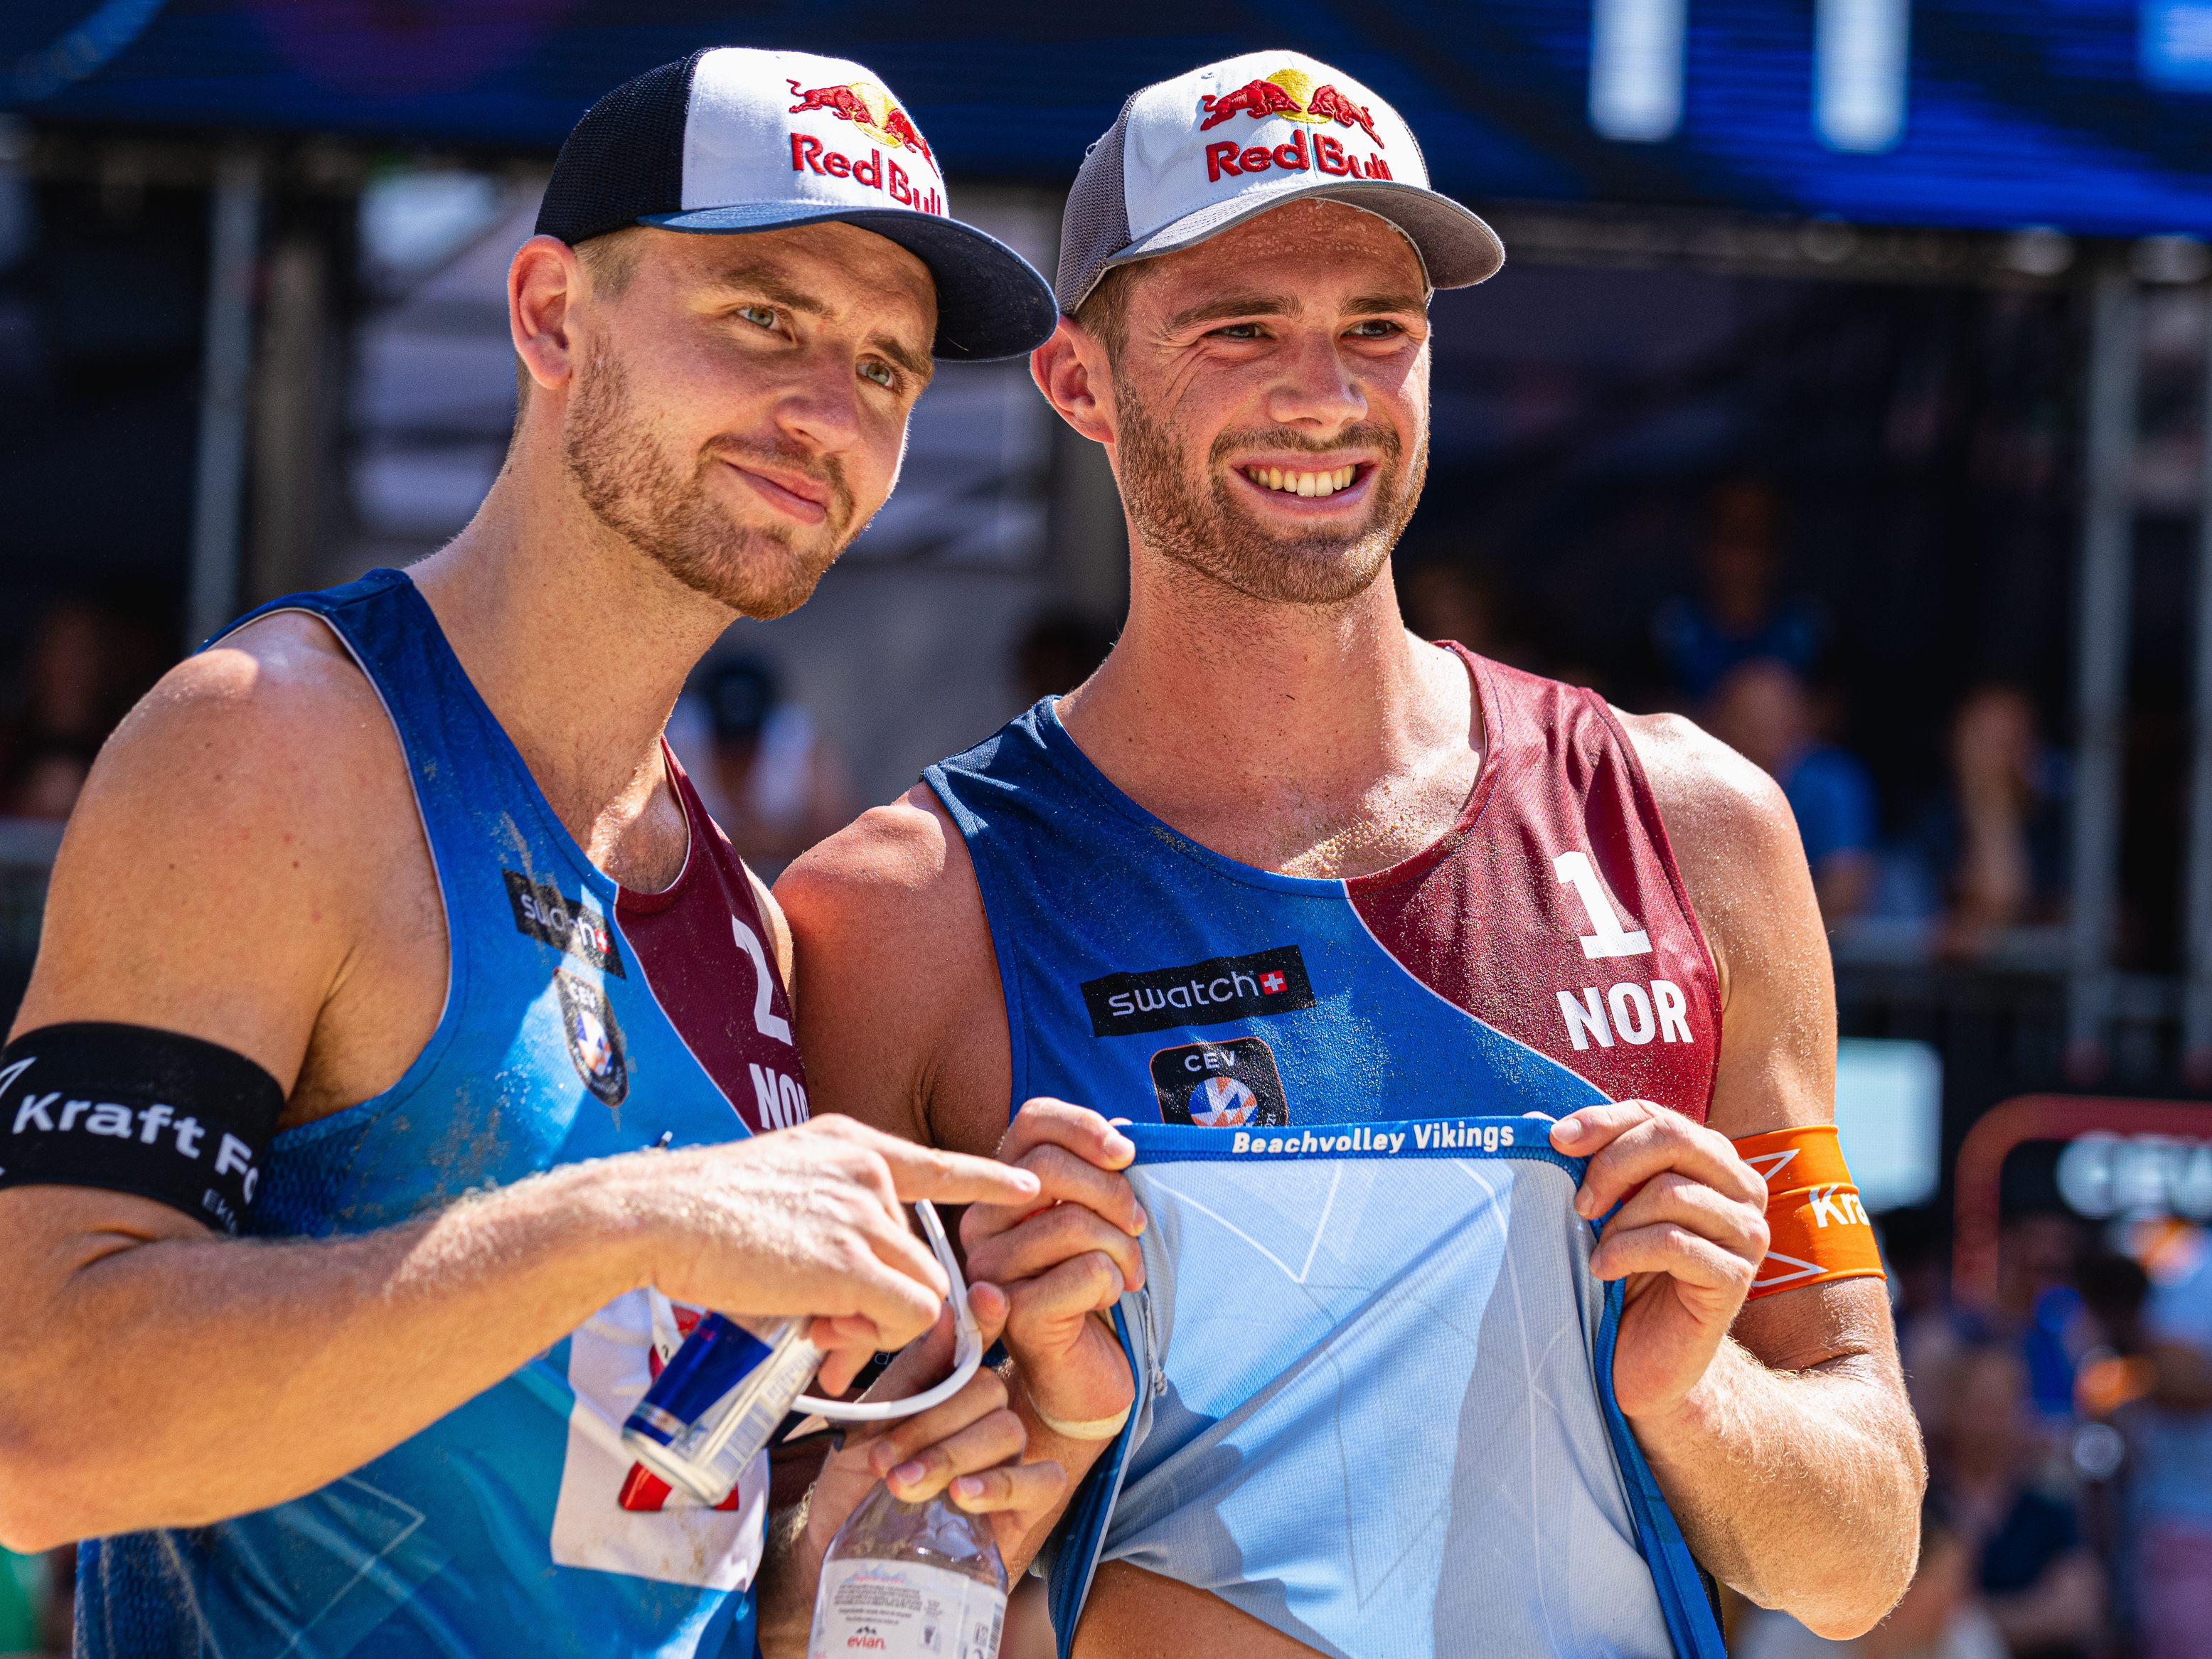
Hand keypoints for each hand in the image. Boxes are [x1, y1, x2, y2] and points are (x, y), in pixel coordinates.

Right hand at [618, 1115, 1039, 1390]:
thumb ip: (825, 1225)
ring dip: (877, 1326)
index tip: (1027, 1188)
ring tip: (814, 1327)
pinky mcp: (852, 1261)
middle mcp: (868, 1170)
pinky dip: (878, 1338)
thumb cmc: (698, 1215)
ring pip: (922, 1290)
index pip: (936, 1163)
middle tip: (825, 1327)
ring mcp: (864, 1214)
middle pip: (923, 1256)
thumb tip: (845, 1300)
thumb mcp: (778, 1193)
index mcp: (849, 1146)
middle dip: (885, 1304)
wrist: (658, 1214)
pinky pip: (910, 1314)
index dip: (985, 1181)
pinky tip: (825, 1334)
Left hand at [800, 1285, 1067, 1571]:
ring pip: (1008, 1432)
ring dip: (953, 1455)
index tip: (980, 1303)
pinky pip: (1041, 1481)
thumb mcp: (870, 1421)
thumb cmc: (853, 1485)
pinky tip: (964, 1495)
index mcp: (953, 1391)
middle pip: (989, 1393)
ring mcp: (1009, 1462)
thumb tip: (946, 1310)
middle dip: (934, 1423)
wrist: (838, 1554)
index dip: (986, 1322)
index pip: (979, 1348)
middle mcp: (987, 1420)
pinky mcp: (1023, 1509)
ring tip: (903, 1485)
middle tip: (886, 1459)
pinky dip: (1003, 1485)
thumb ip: (913, 1372)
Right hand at [961, 1099, 1144, 1432]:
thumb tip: (1122, 1131)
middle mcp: (980, 1224)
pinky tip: (1107, 1298)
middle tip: (1138, 1226)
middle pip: (1049, 1168)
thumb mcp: (1101, 1219)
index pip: (1032, 1121)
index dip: (1085, 1126)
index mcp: (1002, 1190)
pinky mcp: (1012, 1313)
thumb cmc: (1093, 1288)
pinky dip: (1113, 1280)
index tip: (1127, 1154)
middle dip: (1113, 1193)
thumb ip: (1102, 1172)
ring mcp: (989, 1269)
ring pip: (1071, 1222)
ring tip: (1128, 1271)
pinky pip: (1085, 1270)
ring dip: (1122, 1246)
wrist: (1085, 1374)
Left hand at [1550, 1101, 1768, 1420]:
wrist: (1640, 1356)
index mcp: (1712, 1161)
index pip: (1657, 1116)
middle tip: (1579, 1203)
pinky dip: (1626, 1252)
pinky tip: (1605, 1271)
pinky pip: (1673, 1243)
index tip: (1555, 1139)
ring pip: (1672, 1192)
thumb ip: (1584, 1163)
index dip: (1603, 1121)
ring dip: (1619, 1221)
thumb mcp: (1602, 1209)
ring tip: (1600, 1250)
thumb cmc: (1621, 1274)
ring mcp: (1746, 1234)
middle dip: (1611, 1164)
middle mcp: (1741, 1189)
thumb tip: (1535, 1119)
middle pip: (1674, 1137)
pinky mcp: (1737, 1278)